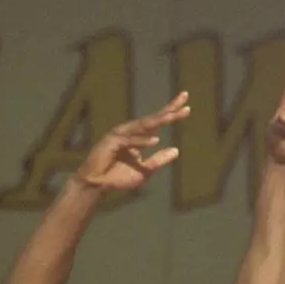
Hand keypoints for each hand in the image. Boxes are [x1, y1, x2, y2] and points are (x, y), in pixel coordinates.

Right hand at [75, 95, 190, 193]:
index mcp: (139, 136)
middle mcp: (130, 131)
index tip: (187, 106)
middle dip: (168, 110)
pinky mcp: (111, 141)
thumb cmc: (118, 177)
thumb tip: (176, 150)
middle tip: (184, 99)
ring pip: (142, 126)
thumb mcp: (144, 171)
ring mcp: (120, 135)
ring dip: (157, 120)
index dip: (171, 113)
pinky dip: (141, 141)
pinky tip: (155, 140)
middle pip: (153, 119)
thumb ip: (158, 160)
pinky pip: (129, 140)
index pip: (158, 122)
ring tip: (172, 116)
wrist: (97, 185)